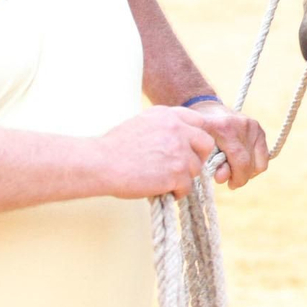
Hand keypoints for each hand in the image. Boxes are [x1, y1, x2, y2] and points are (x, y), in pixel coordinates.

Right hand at [96, 106, 215, 198]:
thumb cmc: (115, 147)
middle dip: (197, 157)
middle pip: (205, 144)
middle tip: (182, 167)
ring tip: (166, 181)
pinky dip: (178, 192)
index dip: (195, 138)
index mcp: (169, 115)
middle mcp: (178, 129)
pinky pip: (187, 186)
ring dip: (184, 177)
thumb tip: (181, 138)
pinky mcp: (176, 173)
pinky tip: (165, 191)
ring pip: (196, 168)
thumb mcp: (143, 123)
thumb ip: (165, 127)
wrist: (101, 163)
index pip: (199, 122)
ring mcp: (179, 151)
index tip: (189, 148)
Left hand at [192, 100, 269, 187]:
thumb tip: (222, 178)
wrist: (207, 111)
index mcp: (225, 128)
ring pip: (259, 163)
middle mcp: (243, 125)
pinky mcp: (259, 129)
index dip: (234, 177)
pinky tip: (243, 165)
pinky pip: (264, 157)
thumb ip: (207, 163)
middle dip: (239, 178)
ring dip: (248, 173)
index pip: (240, 161)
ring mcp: (253, 126)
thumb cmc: (199, 132)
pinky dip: (255, 166)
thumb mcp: (198, 146)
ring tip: (235, 171)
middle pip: (249, 164)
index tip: (223, 182)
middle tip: (229, 181)